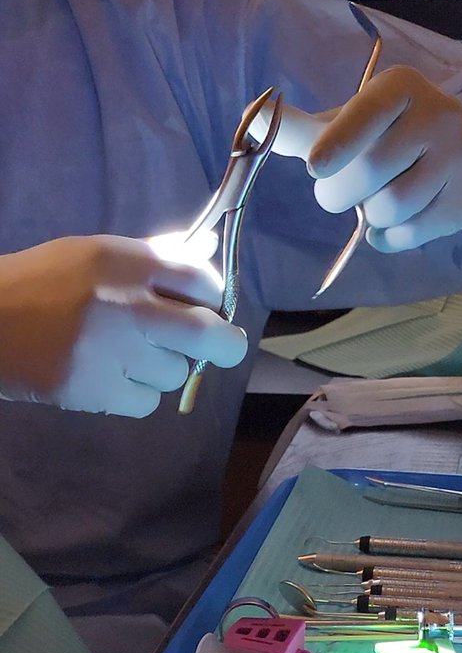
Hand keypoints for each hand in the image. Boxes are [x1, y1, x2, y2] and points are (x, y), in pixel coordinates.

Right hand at [0, 235, 246, 415]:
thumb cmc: (43, 284)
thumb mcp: (96, 255)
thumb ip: (155, 256)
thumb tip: (210, 250)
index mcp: (124, 263)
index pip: (202, 280)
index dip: (214, 297)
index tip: (209, 306)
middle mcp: (123, 306)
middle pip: (207, 335)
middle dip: (225, 344)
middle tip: (223, 346)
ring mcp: (110, 353)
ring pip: (175, 374)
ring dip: (162, 367)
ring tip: (127, 355)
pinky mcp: (94, 391)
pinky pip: (147, 402)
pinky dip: (136, 393)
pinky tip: (108, 376)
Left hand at [251, 66, 461, 251]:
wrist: (454, 159)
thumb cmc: (383, 138)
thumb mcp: (344, 125)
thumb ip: (301, 129)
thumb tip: (252, 118)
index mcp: (401, 87)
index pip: (367, 114)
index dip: (338, 143)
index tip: (314, 168)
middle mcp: (438, 115)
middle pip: (370, 171)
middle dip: (339, 192)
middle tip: (338, 192)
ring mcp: (459, 158)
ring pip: (391, 206)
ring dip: (367, 215)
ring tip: (373, 201)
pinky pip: (410, 234)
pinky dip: (387, 238)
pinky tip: (391, 223)